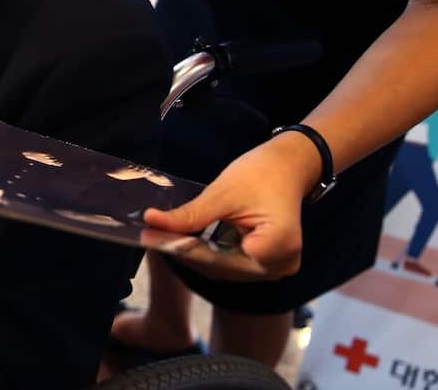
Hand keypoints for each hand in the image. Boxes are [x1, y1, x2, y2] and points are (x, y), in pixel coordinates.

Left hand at [142, 133, 321, 278]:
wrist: (287, 168)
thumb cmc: (260, 174)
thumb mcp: (222, 193)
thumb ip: (190, 215)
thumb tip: (151, 221)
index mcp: (279, 246)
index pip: (221, 259)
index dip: (186, 250)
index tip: (151, 238)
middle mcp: (281, 265)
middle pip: (223, 267)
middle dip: (186, 252)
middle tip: (150, 237)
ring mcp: (277, 268)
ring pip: (226, 269)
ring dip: (196, 255)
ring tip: (162, 238)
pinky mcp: (270, 265)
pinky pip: (234, 265)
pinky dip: (211, 254)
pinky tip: (187, 241)